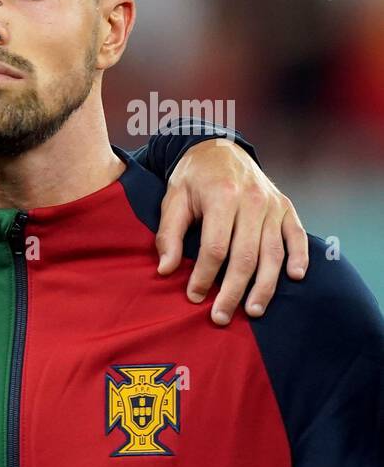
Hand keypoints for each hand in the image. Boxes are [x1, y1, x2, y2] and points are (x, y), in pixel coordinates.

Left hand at [156, 139, 308, 325]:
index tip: (195, 297)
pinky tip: (296, 277)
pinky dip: (300, 256)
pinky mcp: (286, 207)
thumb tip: (165, 270)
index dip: (205, 276)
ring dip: (265, 285)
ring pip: (273, 253)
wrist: (218, 149)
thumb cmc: (192, 179)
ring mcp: (273, 205)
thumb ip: (169, 235)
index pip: (216, 248)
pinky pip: (297, 235)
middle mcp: (253, 201)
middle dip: (233, 291)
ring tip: (253, 311)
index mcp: (223, 197)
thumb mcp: (173, 200)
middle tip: (221, 317)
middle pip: (246, 256)